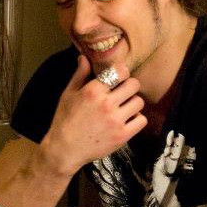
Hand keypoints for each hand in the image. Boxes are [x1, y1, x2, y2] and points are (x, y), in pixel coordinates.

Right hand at [40, 55, 146, 175]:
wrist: (65, 149)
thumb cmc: (65, 120)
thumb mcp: (68, 95)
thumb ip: (79, 75)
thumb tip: (84, 57)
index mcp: (92, 91)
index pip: (120, 71)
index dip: (121, 73)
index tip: (118, 79)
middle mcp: (106, 104)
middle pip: (134, 85)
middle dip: (129, 87)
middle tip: (122, 94)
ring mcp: (116, 120)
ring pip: (139, 102)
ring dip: (132, 104)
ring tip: (123, 109)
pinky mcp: (122, 135)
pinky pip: (141, 120)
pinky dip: (136, 120)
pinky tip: (125, 121)